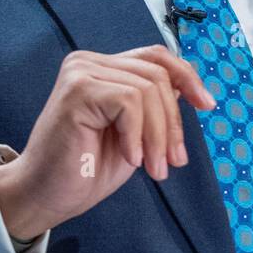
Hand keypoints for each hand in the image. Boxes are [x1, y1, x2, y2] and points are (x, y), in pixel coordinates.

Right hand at [0, 44, 215, 240]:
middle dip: (173, 123)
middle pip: (156, 75)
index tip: (207, 105)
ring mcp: (81, 73)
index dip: (186, 76)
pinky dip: (138, 135)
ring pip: (146, 90)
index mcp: (102, 68)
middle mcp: (89, 62)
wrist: (45, 195)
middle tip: (173, 162)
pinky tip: (130, 158)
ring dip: (159, 136)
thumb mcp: (134, 134)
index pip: (155, 57)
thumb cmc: (85, 169)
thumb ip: (152, 107)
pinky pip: (129, 102)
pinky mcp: (77, 90)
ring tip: (154, 169)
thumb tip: (186, 88)